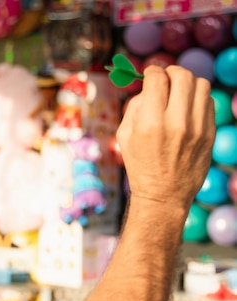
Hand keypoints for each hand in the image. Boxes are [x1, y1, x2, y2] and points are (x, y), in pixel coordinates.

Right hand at [116, 65, 214, 210]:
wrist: (163, 195)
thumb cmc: (140, 165)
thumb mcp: (125, 137)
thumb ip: (135, 107)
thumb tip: (149, 87)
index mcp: (150, 123)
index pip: (157, 79)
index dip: (152, 71)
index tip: (151, 74)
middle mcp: (176, 123)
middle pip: (182, 76)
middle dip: (172, 72)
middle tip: (166, 78)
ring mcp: (197, 128)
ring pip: (201, 84)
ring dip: (188, 83)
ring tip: (179, 91)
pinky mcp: (210, 134)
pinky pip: (209, 102)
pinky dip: (198, 98)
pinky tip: (188, 107)